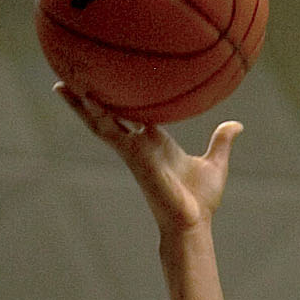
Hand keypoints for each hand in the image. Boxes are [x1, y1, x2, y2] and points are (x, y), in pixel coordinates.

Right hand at [54, 83, 242, 232]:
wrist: (192, 222)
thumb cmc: (201, 201)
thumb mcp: (215, 164)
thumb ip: (221, 142)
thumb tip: (236, 125)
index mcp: (156, 141)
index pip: (133, 113)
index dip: (120, 97)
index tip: (110, 79)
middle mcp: (139, 144)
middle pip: (109, 114)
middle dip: (90, 98)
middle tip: (72, 77)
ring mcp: (132, 150)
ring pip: (100, 121)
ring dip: (81, 104)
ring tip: (62, 83)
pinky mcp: (131, 155)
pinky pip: (109, 131)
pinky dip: (95, 114)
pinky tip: (84, 97)